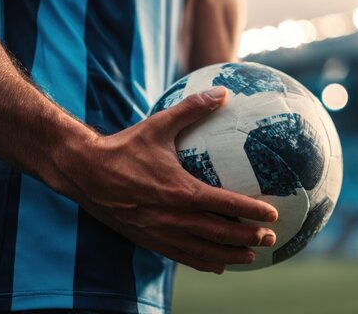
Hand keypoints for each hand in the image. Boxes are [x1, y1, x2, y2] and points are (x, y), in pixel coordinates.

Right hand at [58, 87, 277, 273]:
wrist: (84, 172)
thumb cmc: (124, 147)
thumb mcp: (158, 124)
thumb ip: (192, 108)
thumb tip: (222, 92)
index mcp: (180, 190)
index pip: (226, 204)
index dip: (252, 212)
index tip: (273, 216)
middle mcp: (173, 217)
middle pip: (220, 233)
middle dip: (249, 238)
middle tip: (270, 240)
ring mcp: (161, 232)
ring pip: (203, 251)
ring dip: (230, 255)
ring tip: (251, 257)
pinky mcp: (149, 240)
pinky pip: (182, 256)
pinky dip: (204, 262)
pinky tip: (218, 265)